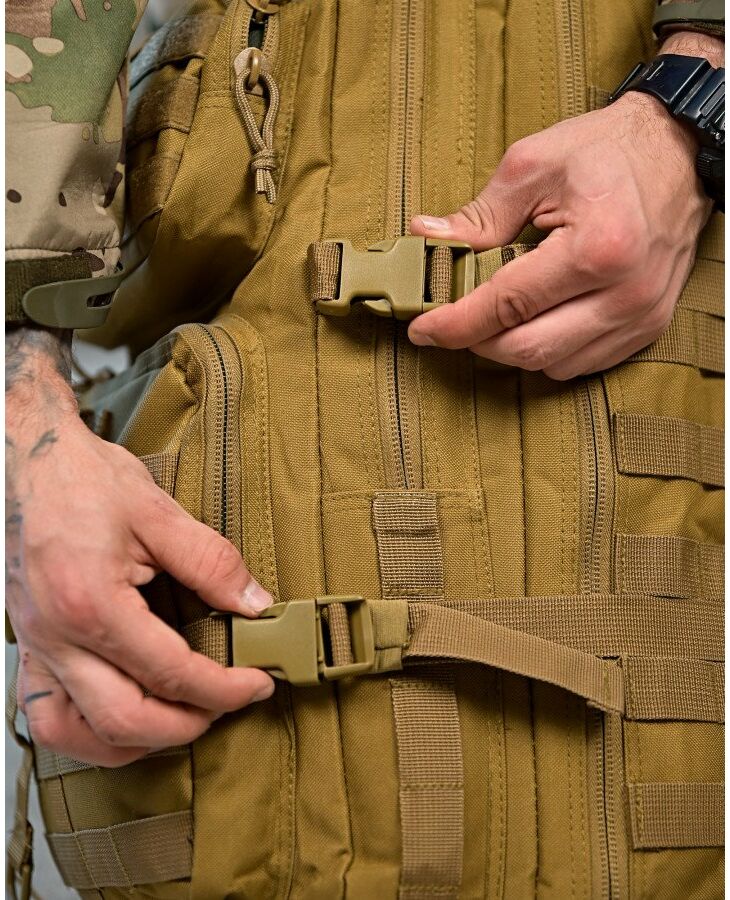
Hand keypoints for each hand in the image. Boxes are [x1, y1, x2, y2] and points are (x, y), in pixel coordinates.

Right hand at [6, 328, 274, 765]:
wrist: (27, 461)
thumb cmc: (82, 480)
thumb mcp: (157, 512)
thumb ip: (211, 562)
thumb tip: (254, 603)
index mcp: (92, 604)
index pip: (170, 672)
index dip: (224, 688)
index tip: (257, 683)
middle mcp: (56, 637)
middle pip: (126, 721)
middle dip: (188, 725)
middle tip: (228, 703)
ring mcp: (36, 647)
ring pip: (77, 734)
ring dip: (136, 742)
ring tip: (181, 719)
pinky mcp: (29, 645)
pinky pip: (46, 715)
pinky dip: (89, 732)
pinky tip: (123, 718)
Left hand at [408, 36, 718, 379]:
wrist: (680, 151)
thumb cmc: (609, 151)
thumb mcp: (534, 165)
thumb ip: (479, 215)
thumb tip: (428, 239)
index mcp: (597, 249)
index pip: (507, 306)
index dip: (456, 324)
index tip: (423, 329)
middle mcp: (626, 293)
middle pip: (527, 348)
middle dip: (477, 341)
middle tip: (451, 321)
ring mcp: (642, 315)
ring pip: (553, 364)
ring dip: (511, 348)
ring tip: (494, 314)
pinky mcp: (649, 326)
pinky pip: (582, 363)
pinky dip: (547, 350)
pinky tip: (533, 320)